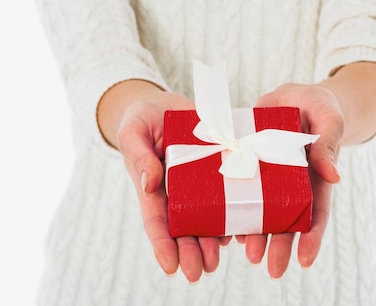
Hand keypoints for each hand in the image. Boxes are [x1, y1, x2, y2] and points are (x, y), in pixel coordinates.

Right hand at [115, 92, 230, 281]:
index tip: (171, 267)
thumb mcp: (133, 132)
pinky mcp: (217, 167)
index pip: (156, 222)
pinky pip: (228, 192)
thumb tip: (149, 182)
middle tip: (201, 271)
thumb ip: (138, 156)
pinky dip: (235, 210)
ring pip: (207, 217)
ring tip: (220, 257)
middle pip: (184, 228)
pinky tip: (242, 226)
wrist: (164, 105)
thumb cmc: (142, 120)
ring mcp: (198, 182)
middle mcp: (176, 192)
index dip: (162, 245)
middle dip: (192, 252)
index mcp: (153, 188)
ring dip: (214, 240)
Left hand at [238, 83, 343, 277]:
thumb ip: (328, 144)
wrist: (295, 95)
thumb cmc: (320, 107)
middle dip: (280, 244)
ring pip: (261, 208)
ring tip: (247, 252)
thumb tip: (334, 177)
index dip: (312, 237)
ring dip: (255, 232)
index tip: (304, 261)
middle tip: (272, 268)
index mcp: (315, 176)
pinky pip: (240, 184)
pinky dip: (233, 204)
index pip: (316, 212)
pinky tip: (225, 224)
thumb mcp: (329, 120)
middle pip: (287, 219)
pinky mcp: (248, 159)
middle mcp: (291, 182)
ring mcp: (268, 173)